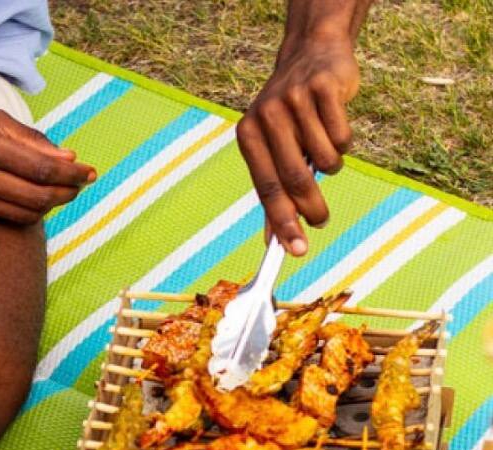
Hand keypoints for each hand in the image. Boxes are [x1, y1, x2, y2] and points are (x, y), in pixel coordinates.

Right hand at [0, 101, 96, 224]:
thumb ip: (28, 137)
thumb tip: (67, 156)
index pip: (42, 167)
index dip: (71, 174)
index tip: (89, 173)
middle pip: (38, 197)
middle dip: (66, 193)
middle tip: (80, 186)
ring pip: (25, 213)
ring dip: (50, 206)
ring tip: (62, 194)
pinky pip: (7, 218)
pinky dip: (28, 212)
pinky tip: (36, 202)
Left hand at [237, 36, 359, 254]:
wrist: (311, 55)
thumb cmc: (290, 115)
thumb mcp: (272, 148)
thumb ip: (273, 192)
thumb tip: (274, 240)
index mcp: (248, 135)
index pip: (267, 189)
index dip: (283, 223)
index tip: (297, 250)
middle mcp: (266, 116)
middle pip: (294, 179)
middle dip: (311, 209)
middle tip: (321, 221)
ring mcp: (294, 100)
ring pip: (324, 159)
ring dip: (331, 166)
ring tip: (326, 154)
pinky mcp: (323, 88)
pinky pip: (342, 136)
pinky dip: (344, 142)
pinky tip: (335, 126)